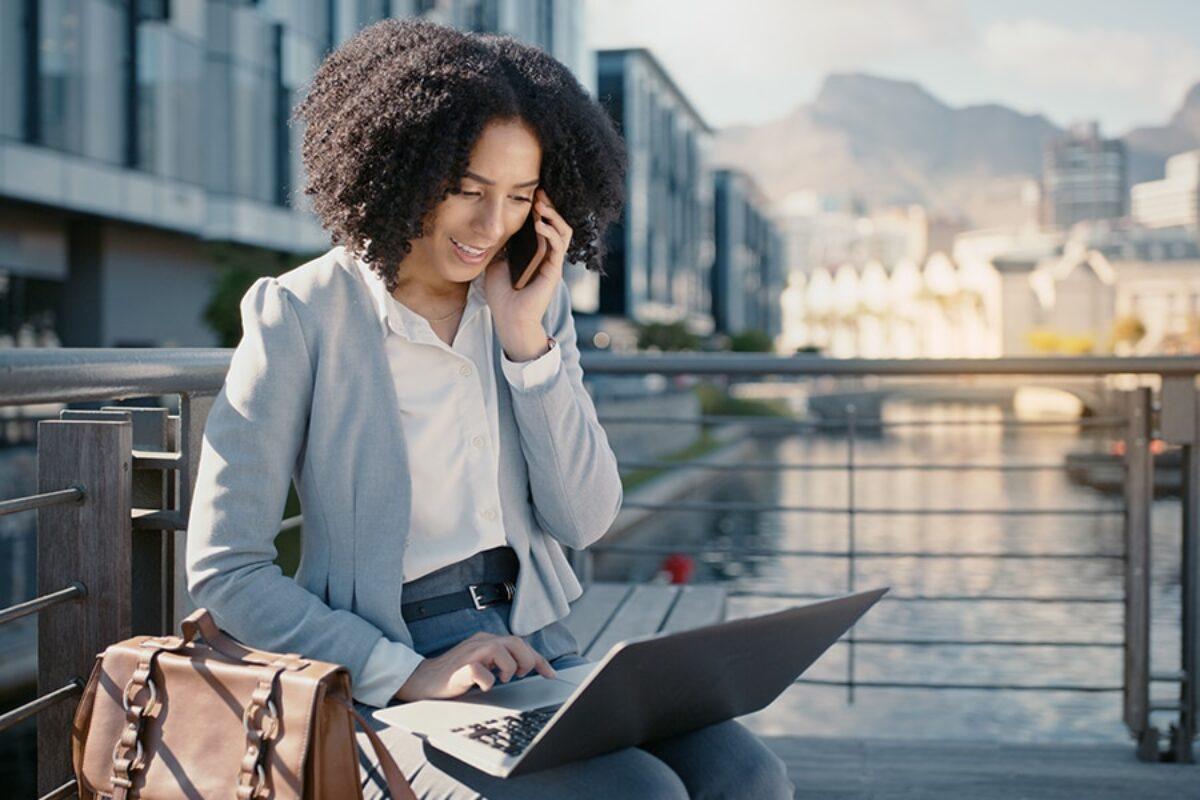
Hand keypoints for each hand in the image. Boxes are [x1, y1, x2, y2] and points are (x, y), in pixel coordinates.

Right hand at [393, 631, 556, 701]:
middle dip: (526, 660)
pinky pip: (479, 670)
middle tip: (520, 676)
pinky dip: (487, 680)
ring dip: (508, 668)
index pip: (521, 644)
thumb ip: (500, 662)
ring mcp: (469, 653)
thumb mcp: (483, 664)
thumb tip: (527, 669)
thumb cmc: (455, 675)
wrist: (423, 680)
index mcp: (488, 641)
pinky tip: (484, 687)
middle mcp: (481, 642)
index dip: (539, 660)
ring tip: (502, 679)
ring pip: (500, 650)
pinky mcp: (459, 668)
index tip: (550, 674)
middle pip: (515, 642)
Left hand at [485, 187, 572, 335]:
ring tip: (540, 205)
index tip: (531, 193)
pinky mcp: (554, 271)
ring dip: (553, 216)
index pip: (544, 225)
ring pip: (563, 232)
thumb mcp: (496, 262)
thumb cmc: (502, 295)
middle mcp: (548, 256)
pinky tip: (539, 224)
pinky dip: (550, 232)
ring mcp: (553, 263)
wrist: (508, 318)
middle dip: (549, 206)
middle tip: (539, 192)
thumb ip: (502, 245)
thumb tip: (499, 226)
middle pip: (557, 224)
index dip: (540, 208)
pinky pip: (558, 246)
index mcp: (536, 253)